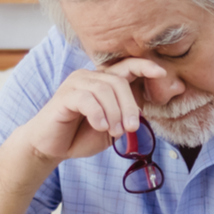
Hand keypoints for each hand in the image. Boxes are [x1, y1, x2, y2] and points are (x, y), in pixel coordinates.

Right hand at [21, 58, 167, 163]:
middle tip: (132, 128)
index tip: (162, 73)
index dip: (145, 66)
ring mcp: (76, 83)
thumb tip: (146, 111)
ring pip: (104, 90)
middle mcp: (90, 76)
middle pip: (119, 82)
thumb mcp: (112, 125)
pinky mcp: (65, 95)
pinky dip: (98, 115)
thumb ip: (126, 115)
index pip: (127, 66)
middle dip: (130, 106)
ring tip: (114, 132)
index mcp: (104, 81)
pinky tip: (99, 127)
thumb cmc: (82, 135)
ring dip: (114, 114)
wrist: (52, 147)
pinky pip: (87, 99)